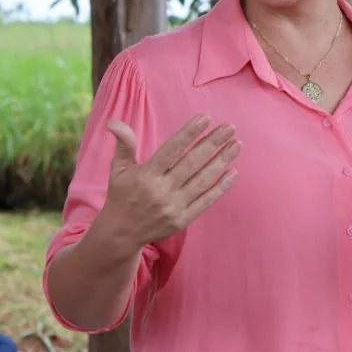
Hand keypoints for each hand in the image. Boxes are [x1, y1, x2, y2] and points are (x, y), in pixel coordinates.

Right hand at [100, 114, 241, 248]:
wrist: (121, 233)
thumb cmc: (122, 195)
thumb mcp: (119, 169)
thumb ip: (124, 144)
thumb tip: (115, 122)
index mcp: (146, 175)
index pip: (172, 150)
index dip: (189, 133)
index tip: (206, 118)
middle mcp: (161, 190)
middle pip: (192, 162)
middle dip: (213, 142)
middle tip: (231, 127)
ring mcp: (174, 206)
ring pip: (203, 180)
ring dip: (222, 161)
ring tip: (237, 144)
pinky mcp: (183, 220)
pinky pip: (206, 200)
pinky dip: (221, 186)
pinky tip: (233, 171)